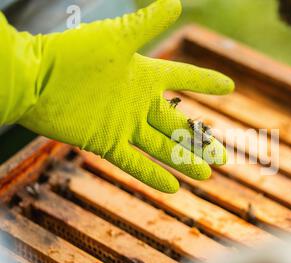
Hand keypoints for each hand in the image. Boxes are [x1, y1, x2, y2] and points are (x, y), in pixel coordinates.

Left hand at [0, 0, 233, 192]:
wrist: (35, 79)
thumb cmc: (74, 53)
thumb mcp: (118, 38)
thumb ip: (147, 23)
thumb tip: (177, 3)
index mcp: (146, 76)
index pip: (185, 78)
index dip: (207, 82)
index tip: (229, 87)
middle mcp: (139, 103)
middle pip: (178, 125)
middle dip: (201, 142)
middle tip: (223, 158)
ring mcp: (124, 125)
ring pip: (162, 148)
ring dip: (185, 162)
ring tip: (206, 176)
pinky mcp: (106, 143)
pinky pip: (134, 162)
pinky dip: (153, 176)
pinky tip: (173, 189)